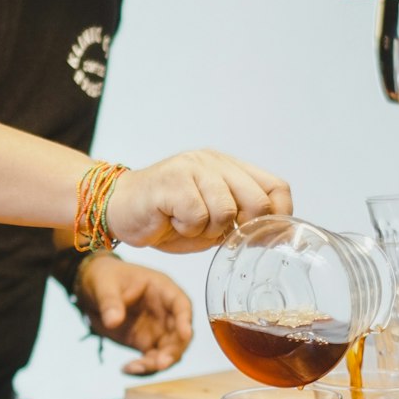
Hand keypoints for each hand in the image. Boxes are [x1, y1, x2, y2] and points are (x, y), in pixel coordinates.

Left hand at [75, 254, 192, 373]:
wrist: (92, 291)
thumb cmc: (105, 277)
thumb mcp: (104, 284)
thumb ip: (110, 302)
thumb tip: (113, 321)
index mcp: (162, 290)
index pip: (181, 305)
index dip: (185, 320)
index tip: (185, 334)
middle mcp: (165, 312)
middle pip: (180, 334)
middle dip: (173, 351)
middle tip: (160, 363)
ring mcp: (158, 330)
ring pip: (169, 352)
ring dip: (158, 363)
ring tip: (136, 368)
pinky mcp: (146, 344)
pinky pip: (152, 360)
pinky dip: (143, 368)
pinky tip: (127, 369)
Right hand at [106, 150, 292, 253]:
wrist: (120, 208)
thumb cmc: (166, 217)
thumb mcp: (212, 220)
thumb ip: (238, 220)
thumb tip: (268, 235)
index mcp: (229, 168)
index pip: (277, 188)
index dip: (278, 216)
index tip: (260, 236)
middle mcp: (214, 162)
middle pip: (257, 201)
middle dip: (240, 228)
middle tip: (215, 233)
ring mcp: (193, 168)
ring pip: (226, 211)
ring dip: (207, 231)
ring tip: (186, 224)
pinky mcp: (173, 180)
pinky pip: (197, 216)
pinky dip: (186, 229)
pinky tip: (172, 221)